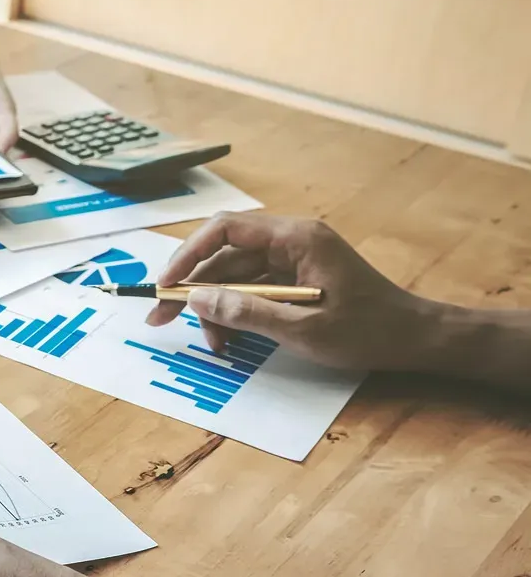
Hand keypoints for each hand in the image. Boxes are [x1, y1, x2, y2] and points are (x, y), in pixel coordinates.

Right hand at [147, 212, 438, 371]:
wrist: (415, 338)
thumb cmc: (368, 330)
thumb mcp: (303, 328)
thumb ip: (247, 312)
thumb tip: (196, 299)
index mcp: (296, 238)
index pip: (225, 230)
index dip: (187, 255)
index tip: (165, 286)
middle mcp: (290, 240)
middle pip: (223, 255)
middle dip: (192, 288)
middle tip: (161, 319)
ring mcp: (292, 259)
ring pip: (234, 276)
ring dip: (215, 308)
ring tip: (214, 345)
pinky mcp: (294, 279)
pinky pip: (252, 289)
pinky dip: (236, 313)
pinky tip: (231, 340)